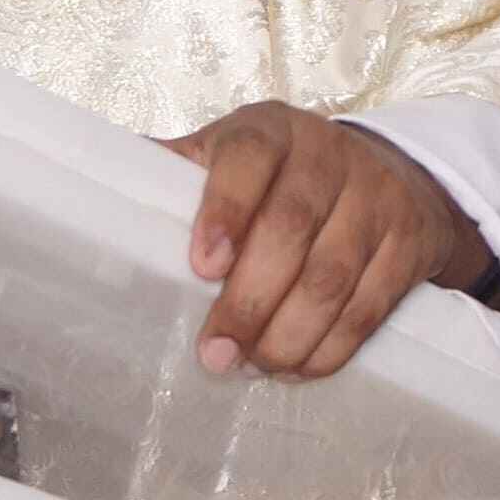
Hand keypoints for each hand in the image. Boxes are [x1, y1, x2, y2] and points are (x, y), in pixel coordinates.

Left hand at [164, 104, 483, 382]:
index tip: (202, 267)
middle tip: (215, 353)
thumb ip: (175, 174)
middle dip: (250, 300)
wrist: (391, 175)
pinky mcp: (408, 245)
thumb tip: (91, 193)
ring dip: (288, 334)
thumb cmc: (282, 176)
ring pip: (333, 276)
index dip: (226, 210)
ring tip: (251, 368)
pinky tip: (295, 368)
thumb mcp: (231, 157)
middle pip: (292, 228)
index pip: (250, 158)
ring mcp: (377, 199)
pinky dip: (331, 347)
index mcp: (272, 131)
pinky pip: (370, 307)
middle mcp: (329, 156)